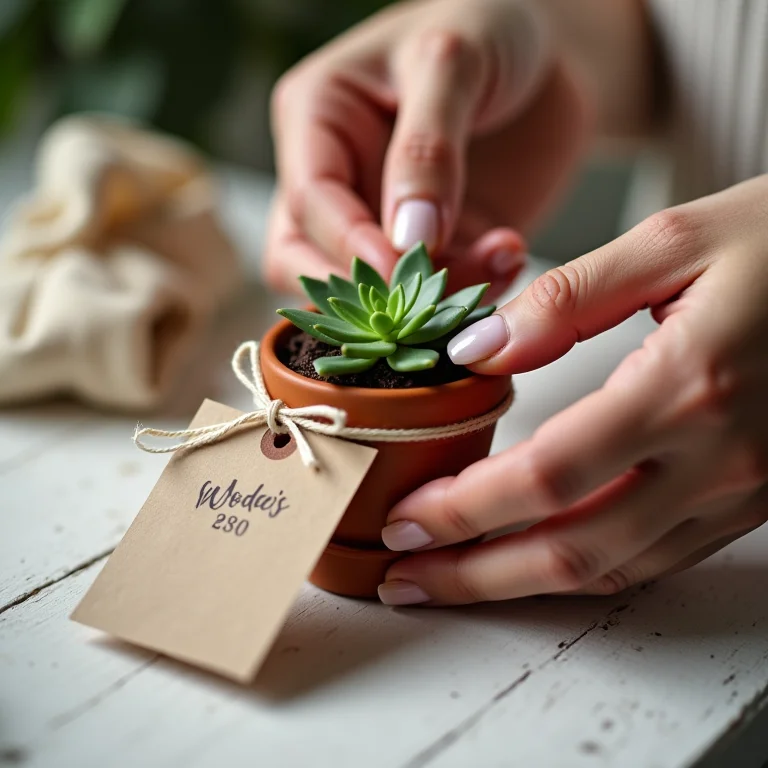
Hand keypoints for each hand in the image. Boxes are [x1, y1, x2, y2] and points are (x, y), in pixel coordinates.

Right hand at [264, 0, 589, 297]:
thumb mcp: (453, 63)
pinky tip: (509, 254)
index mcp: (317, 119)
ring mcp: (382, 218)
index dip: (346, 244)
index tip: (398, 268)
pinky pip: (433, 290)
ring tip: (497, 259)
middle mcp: (338, 177)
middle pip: (311, 262)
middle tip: (433, 291)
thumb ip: (426, 148)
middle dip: (370, 291)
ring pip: (371, 292)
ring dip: (428, 298)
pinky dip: (471, 287)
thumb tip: (407, 240)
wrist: (550, 52)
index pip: (308, 201)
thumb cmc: (488, 23)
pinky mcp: (431, 246)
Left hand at [378, 175, 767, 605]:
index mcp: (688, 386)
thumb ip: (566, 298)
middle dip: (475, 574)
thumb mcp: (671, 240)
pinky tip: (535, 561)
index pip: (548, 474)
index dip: (466, 508)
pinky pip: (655, 556)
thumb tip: (476, 352)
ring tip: (451, 581)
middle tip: (404, 579)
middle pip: (573, 548)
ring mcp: (742, 490)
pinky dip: (583, 570)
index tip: (404, 517)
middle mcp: (718, 458)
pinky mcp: (752, 498)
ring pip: (614, 567)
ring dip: (521, 584)